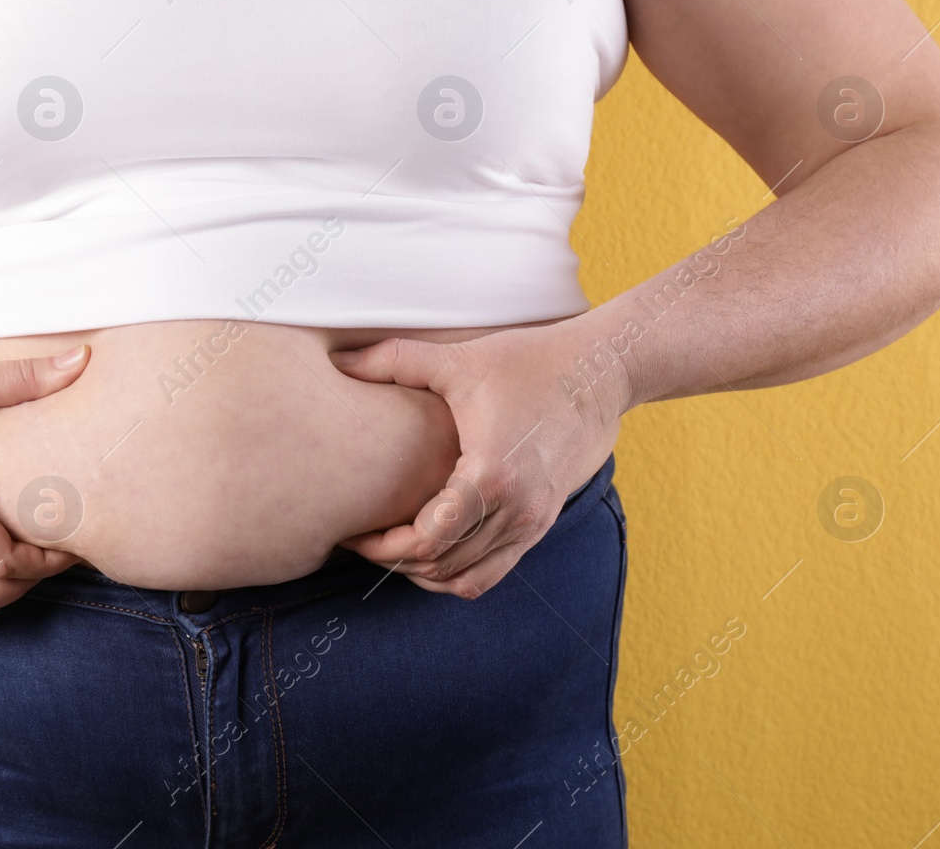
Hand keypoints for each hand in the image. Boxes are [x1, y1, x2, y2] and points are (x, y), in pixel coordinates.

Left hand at [329, 317, 626, 598]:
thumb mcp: (457, 360)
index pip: (425, 542)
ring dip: (423, 572)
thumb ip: (394, 361)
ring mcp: (532, 522)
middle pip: (440, 567)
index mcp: (489, 476)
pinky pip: (491, 572)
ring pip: (465, 579)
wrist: (600, 373)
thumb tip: (339, 362)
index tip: (354, 531)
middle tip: (361, 538)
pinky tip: (430, 547)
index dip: (382, 547)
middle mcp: (515, 510)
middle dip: (394, 561)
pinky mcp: (541, 523)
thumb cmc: (528, 362)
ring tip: (391, 545)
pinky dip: (455, 572)